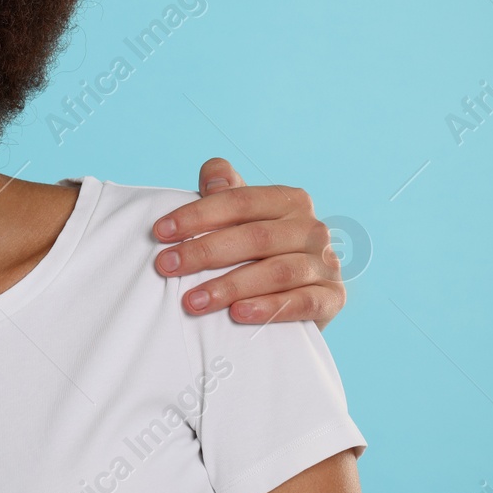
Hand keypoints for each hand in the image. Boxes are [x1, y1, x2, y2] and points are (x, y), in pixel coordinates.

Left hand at [152, 158, 344, 329]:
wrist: (295, 294)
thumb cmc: (256, 249)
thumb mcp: (239, 217)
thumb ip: (223, 191)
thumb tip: (215, 177)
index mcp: (289, 200)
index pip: (239, 201)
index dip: (198, 214)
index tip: (160, 232)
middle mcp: (312, 228)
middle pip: (255, 236)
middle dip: (204, 252)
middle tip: (166, 266)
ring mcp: (327, 263)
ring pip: (276, 271)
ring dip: (230, 286)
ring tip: (193, 300)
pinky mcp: (333, 297)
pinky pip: (302, 302)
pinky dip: (269, 308)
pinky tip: (238, 314)